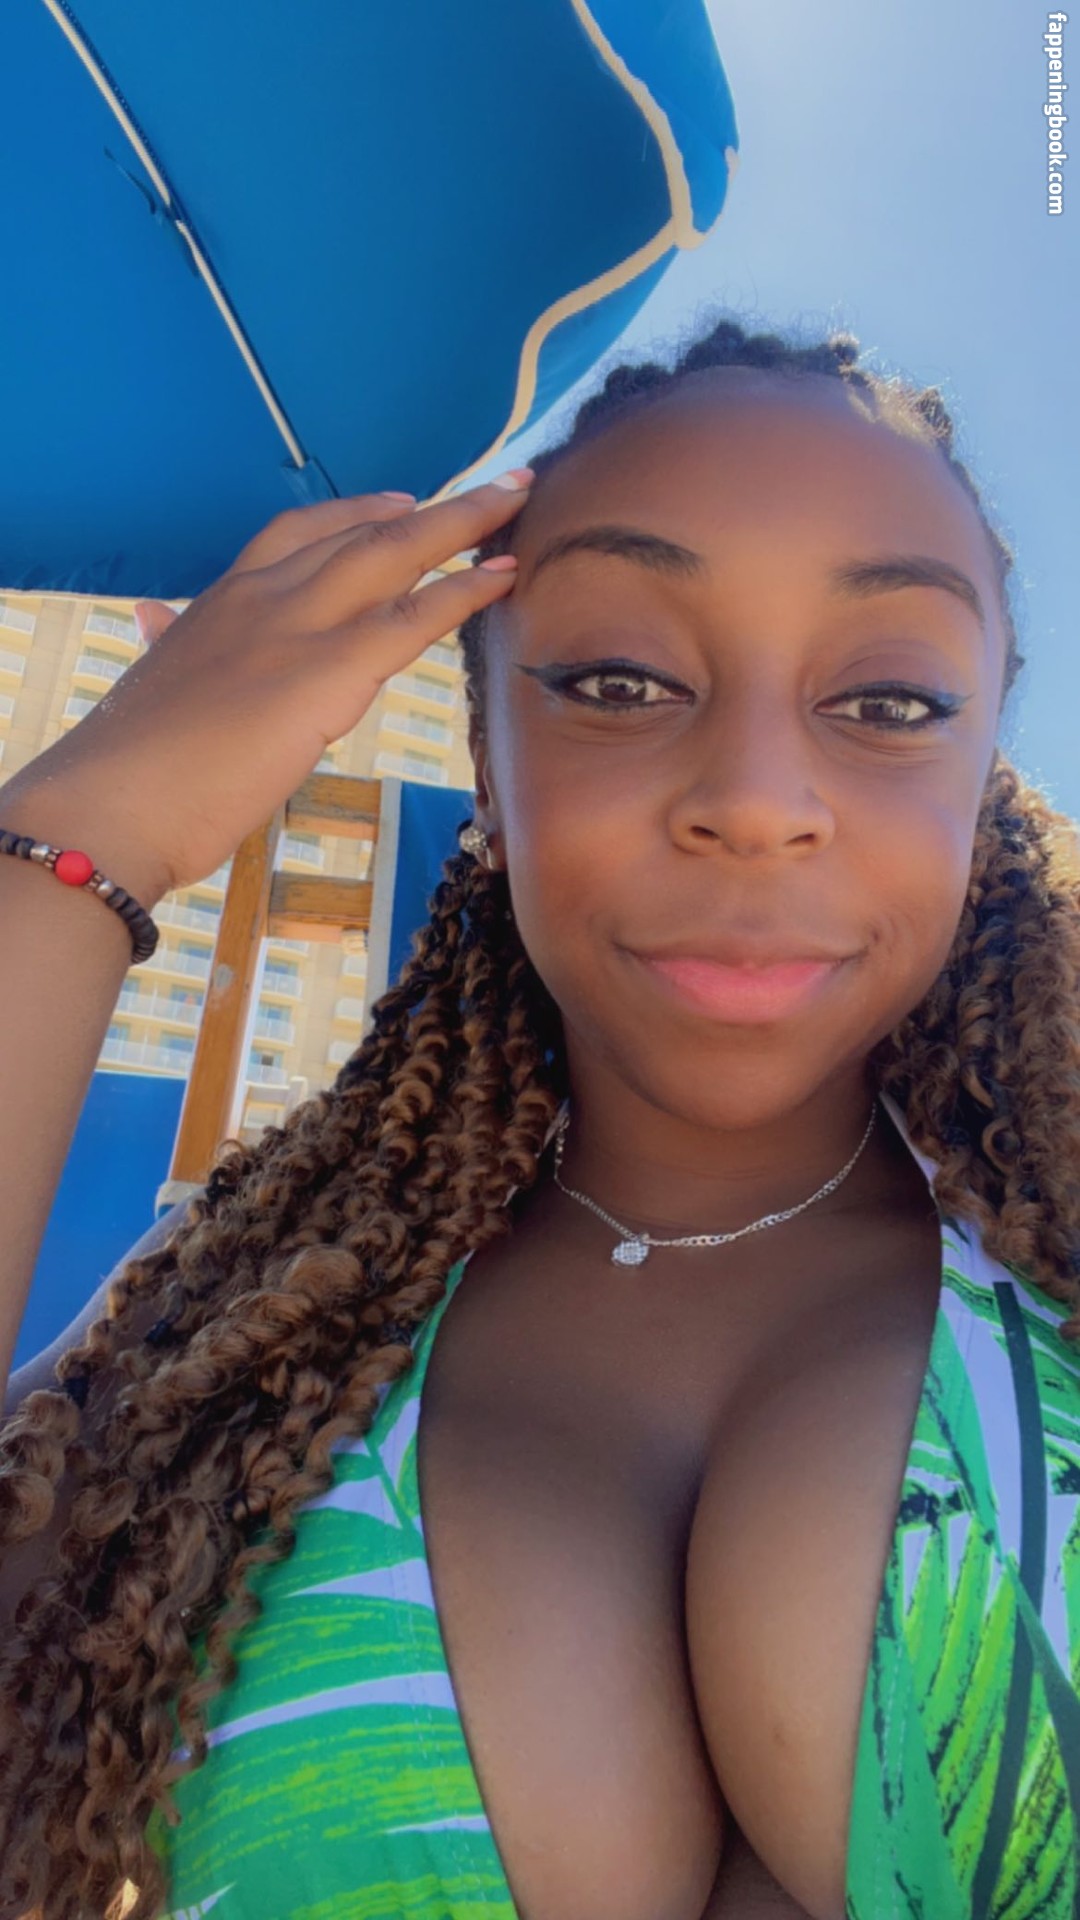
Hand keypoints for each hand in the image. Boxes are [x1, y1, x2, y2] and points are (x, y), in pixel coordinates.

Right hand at [22, 476, 530, 897]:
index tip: (401, 501)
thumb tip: (155, 622)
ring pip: (394, 554)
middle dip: (433, 507)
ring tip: (519, 499)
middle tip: (495, 486)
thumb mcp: (156, 683)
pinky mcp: (327, 671)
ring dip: (463, 523)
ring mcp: (297, 627)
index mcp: (220, 601)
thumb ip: (170, 643)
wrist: (114, 800)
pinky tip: (504, 575)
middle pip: (361, 531)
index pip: (297, 534)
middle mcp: (263, 597)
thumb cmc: (133, 762)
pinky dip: (464, 589)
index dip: (358, 514)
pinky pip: (413, 617)